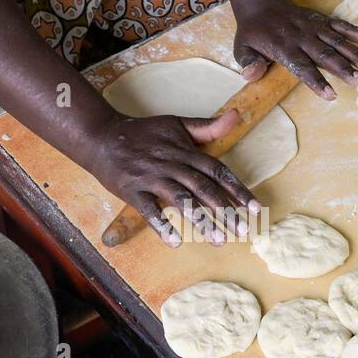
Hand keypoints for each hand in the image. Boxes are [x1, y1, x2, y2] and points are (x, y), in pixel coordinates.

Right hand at [90, 111, 258, 246]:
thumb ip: (207, 127)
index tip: (254, 209)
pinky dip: (162, 225)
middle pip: (203, 188)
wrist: (103, 136)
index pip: (217, 171)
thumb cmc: (143, 133)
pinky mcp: (132, 190)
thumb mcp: (176, 124)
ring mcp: (152, 177)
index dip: (237, 190)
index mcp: (185, 151)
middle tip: (242, 231)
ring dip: (201, 220)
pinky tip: (175, 241)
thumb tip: (236, 115)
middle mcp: (171, 163)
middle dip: (225, 210)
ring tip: (218, 240)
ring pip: (180, 200)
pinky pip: (149, 209)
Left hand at [233, 0, 357, 98]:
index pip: (302, 67)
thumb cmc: (253, 32)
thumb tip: (251, 75)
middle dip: (345, 69)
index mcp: (283, 47)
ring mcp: (316, 27)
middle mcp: (303, 37)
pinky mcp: (324, 21)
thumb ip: (248, 63)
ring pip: (339, 41)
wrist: (262, 2)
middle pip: (326, 55)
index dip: (316, 81)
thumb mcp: (240, 48)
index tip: (331, 95)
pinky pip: (345, 27)